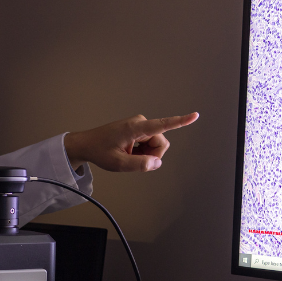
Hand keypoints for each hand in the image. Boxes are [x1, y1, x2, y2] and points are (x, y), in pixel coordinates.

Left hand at [63, 112, 198, 171]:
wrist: (86, 144)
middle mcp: (140, 123)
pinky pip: (149, 143)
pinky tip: (128, 152)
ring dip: (145, 154)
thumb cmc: (99, 151)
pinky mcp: (138, 128)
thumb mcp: (118, 164)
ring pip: (155, 145)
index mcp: (135, 128)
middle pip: (160, 143)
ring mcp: (140, 125)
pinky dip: (141, 151)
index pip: (162, 125)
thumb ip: (139, 165)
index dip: (180, 121)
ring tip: (128, 155)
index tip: (195, 115)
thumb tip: (157, 163)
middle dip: (151, 156)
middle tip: (132, 160)